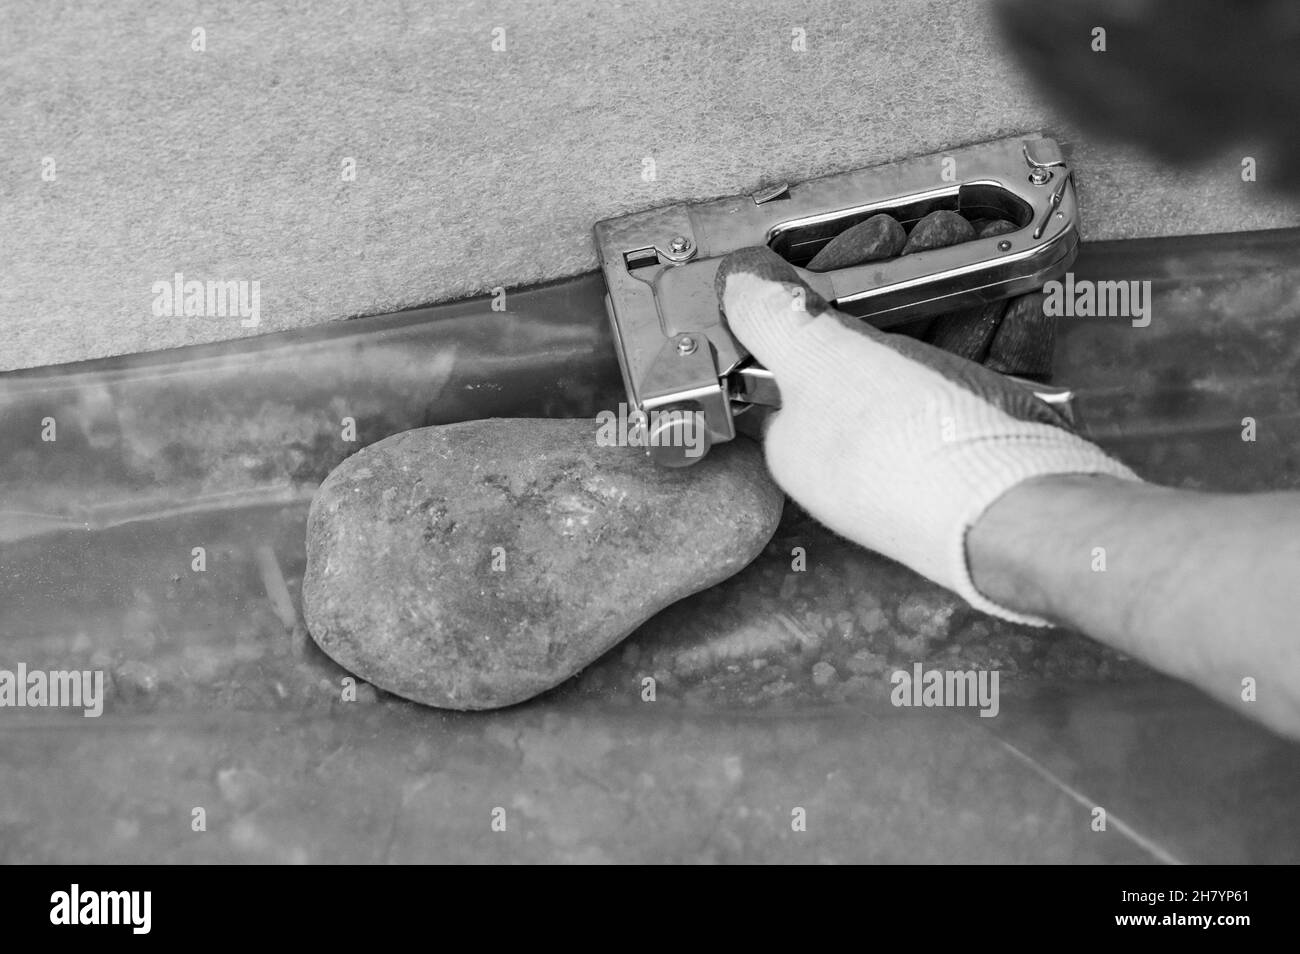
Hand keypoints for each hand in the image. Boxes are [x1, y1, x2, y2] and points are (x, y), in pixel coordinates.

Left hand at [714, 245, 1138, 623]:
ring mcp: (925, 454)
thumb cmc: (905, 444)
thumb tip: (732, 283)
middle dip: (902, 278)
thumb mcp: (816, 363)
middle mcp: (855, 450)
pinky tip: (1019, 300)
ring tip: (980, 247)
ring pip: (936, 356)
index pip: (793, 350)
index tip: (858, 244)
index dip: (819, 288)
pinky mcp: (988, 453)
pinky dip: (1005, 334)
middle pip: (870, 345)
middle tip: (929, 235)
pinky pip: (993, 380)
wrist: (1020, 509)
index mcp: (799, 436)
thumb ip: (769, 317)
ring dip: (959, 295)